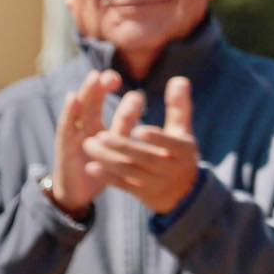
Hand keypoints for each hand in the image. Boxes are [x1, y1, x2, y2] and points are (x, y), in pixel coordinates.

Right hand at [51, 69, 121, 216]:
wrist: (78, 194)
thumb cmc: (99, 167)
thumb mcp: (115, 146)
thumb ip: (125, 125)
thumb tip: (142, 103)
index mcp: (95, 125)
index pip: (100, 101)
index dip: (105, 87)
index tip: (116, 75)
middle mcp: (83, 127)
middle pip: (89, 102)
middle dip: (98, 86)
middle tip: (108, 73)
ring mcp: (73, 136)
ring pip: (80, 111)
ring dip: (87, 93)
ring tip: (94, 76)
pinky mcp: (64, 148)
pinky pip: (66, 127)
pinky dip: (69, 112)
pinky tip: (72, 97)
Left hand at [83, 77, 201, 214]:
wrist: (182, 191)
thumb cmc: (179, 152)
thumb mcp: (183, 130)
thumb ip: (179, 105)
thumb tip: (179, 79)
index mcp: (184, 150)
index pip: (171, 144)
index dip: (156, 138)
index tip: (138, 130)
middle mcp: (171, 168)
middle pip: (146, 158)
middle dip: (122, 148)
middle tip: (100, 135)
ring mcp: (156, 183)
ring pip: (130, 172)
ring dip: (108, 160)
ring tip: (89, 145)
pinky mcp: (142, 193)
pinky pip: (124, 186)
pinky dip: (107, 178)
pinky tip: (91, 167)